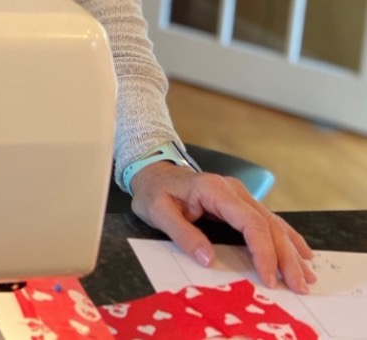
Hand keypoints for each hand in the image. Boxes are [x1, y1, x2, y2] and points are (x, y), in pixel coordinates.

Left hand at [129, 162, 315, 292]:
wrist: (151, 172)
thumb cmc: (153, 192)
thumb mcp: (157, 212)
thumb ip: (182, 234)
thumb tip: (208, 259)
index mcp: (213, 189)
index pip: (249, 221)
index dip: (262, 251)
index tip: (268, 277)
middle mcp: (232, 190)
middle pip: (268, 224)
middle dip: (286, 257)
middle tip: (298, 285)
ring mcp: (239, 195)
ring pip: (273, 223)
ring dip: (291, 250)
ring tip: (306, 275)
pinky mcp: (240, 202)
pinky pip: (268, 221)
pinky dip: (286, 238)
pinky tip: (302, 252)